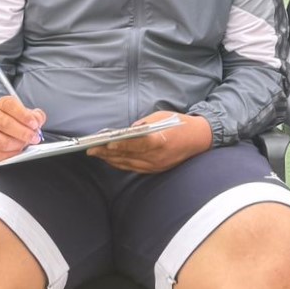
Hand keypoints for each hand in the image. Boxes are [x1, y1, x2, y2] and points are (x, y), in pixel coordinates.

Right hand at [0, 95, 45, 162]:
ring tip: (26, 144)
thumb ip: (35, 116)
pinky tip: (18, 151)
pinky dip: (11, 155)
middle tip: (35, 137)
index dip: (24, 115)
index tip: (34, 124)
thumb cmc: (15, 122)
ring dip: (18, 145)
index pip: (10, 105)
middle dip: (23, 132)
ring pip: (2, 142)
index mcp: (1, 104)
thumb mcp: (27, 115)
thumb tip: (37, 121)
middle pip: (5, 124)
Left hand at [87, 111, 212, 173]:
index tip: (104, 144)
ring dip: (111, 160)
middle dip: (107, 153)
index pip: (136, 145)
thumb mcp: (159, 118)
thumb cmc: (179, 124)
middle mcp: (157, 157)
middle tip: (90, 149)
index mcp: (160, 141)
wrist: (199, 139)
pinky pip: (134, 168)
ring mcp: (156, 166)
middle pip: (128, 157)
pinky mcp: (156, 170)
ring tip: (96, 154)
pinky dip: (121, 163)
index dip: (119, 146)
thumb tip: (124, 132)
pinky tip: (110, 159)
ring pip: (128, 165)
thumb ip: (142, 126)